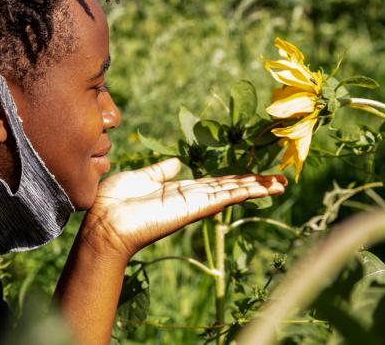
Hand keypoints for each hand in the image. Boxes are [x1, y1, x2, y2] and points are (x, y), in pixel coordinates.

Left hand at [82, 158, 286, 258]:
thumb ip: (159, 172)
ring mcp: (193, 205)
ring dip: (256, 188)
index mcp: (178, 191)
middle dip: (254, 183)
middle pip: (229, 188)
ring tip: (281, 184)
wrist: (104, 222)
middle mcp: (189, 199)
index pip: (214, 184)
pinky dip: (242, 191)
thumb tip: (176, 163)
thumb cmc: (114, 202)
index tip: (255, 176)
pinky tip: (260, 187)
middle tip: (280, 180)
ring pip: (231, 193)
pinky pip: (221, 197)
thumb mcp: (139, 179)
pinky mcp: (191, 209)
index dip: (235, 179)